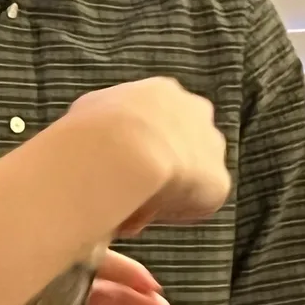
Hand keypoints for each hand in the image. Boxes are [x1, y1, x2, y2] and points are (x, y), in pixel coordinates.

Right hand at [67, 78, 229, 230]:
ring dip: (164, 191)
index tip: (117, 168)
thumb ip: (99, 122)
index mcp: (162, 91)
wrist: (123, 150)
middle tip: (127, 191)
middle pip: (180, 145)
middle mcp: (194, 111)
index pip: (155, 121)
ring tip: (131, 205)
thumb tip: (91, 146)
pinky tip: (144, 213)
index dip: (135, 147)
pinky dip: (169, 213)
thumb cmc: (96, 129)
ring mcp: (211, 145)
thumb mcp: (86, 112)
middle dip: (158, 168)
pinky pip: (191, 204)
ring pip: (188, 175)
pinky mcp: (218, 181)